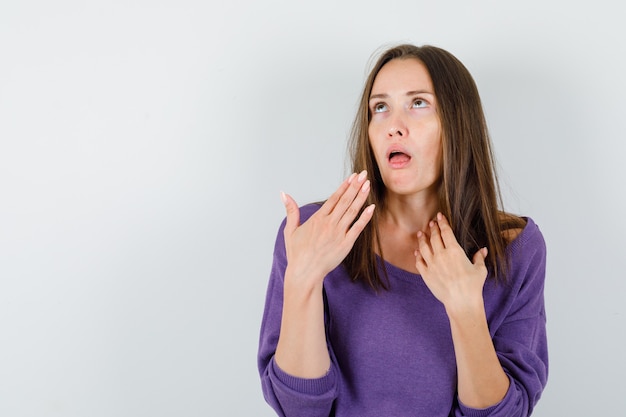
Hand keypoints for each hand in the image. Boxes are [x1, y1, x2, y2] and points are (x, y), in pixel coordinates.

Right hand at [281, 171, 374, 285]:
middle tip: (364, 174)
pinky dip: (365, 217)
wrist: (304, 272)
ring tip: (368, 185)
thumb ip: (291, 210)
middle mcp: (329, 224)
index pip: (334, 198)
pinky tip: (372, 207)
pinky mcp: (346, 244)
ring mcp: (338, 234)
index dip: (344, 186)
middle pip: (345, 201)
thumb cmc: (297, 253)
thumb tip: (283, 194)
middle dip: (355, 186)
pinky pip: (358, 228)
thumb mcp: (291, 230)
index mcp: (317, 219)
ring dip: (361, 197)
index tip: (352, 177)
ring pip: (352, 211)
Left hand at [414, 213, 487, 311]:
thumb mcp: (480, 269)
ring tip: (421, 234)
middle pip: (434, 237)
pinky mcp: (426, 275)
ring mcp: (432, 265)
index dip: (442, 223)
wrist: (461, 302)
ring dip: (422, 239)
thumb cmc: (473, 286)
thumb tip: (483, 249)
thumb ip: (479, 257)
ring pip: (424, 248)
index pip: (446, 232)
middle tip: (431, 223)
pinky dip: (418, 255)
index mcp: (455, 251)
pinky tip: (417, 252)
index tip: (439, 216)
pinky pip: (419, 262)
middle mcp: (441, 255)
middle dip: (432, 228)